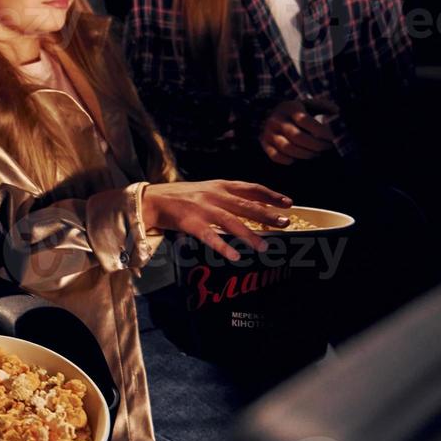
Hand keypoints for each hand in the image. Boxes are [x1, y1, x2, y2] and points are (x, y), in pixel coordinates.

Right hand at [142, 180, 292, 260]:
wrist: (152, 199)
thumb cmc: (181, 197)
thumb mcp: (207, 190)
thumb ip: (228, 197)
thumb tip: (254, 207)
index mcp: (220, 185)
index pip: (251, 188)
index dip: (271, 195)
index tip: (288, 203)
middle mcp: (214, 194)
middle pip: (246, 205)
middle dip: (267, 215)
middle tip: (284, 223)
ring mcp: (202, 208)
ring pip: (231, 222)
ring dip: (250, 234)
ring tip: (264, 246)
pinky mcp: (190, 222)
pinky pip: (209, 236)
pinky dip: (223, 246)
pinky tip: (235, 255)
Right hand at [259, 100, 336, 165]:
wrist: (270, 115)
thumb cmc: (296, 112)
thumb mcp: (308, 104)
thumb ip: (323, 106)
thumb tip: (337, 111)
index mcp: (289, 107)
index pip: (305, 120)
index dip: (320, 130)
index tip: (332, 137)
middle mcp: (276, 120)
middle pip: (297, 136)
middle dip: (316, 145)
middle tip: (328, 147)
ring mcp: (268, 132)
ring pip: (287, 148)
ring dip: (305, 154)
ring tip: (316, 153)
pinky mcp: (263, 144)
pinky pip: (275, 156)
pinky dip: (289, 160)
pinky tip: (299, 158)